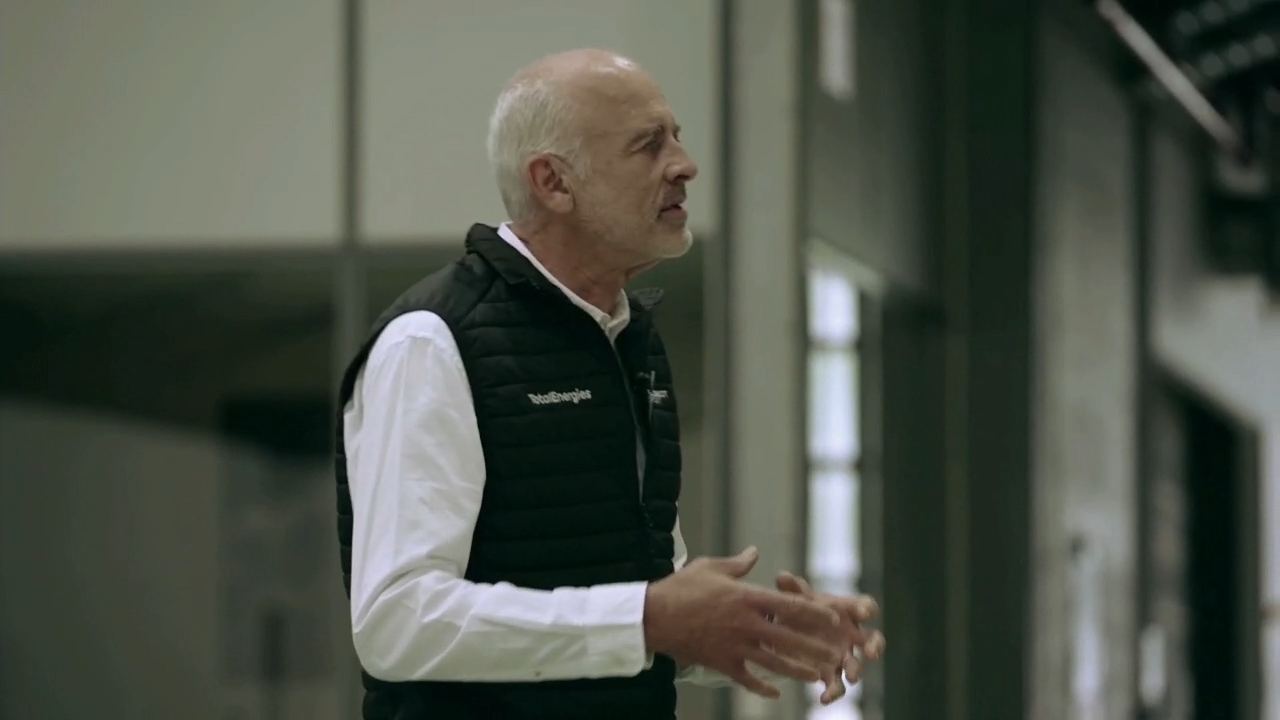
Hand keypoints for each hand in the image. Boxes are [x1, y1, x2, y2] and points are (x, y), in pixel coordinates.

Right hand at [644, 547, 846, 698]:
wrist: (654, 616)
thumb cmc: (681, 588)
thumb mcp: (710, 567)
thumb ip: (738, 564)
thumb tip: (754, 552)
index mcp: (746, 597)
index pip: (788, 605)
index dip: (813, 612)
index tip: (833, 618)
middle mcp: (746, 623)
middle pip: (788, 638)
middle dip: (814, 647)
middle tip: (835, 655)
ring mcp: (735, 645)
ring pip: (773, 662)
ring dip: (796, 671)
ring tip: (815, 677)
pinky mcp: (722, 662)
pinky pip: (747, 679)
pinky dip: (762, 688)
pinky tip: (775, 693)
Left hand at [773, 572, 886, 704]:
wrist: (788, 629)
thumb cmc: (801, 608)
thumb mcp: (796, 597)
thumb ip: (792, 589)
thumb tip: (782, 576)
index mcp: (848, 610)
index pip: (865, 606)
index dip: (866, 609)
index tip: (863, 613)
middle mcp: (851, 635)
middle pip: (873, 640)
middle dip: (875, 646)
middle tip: (871, 653)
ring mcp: (843, 655)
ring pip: (857, 665)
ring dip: (856, 671)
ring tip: (852, 677)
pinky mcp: (831, 673)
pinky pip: (837, 685)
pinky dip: (834, 693)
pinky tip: (824, 699)